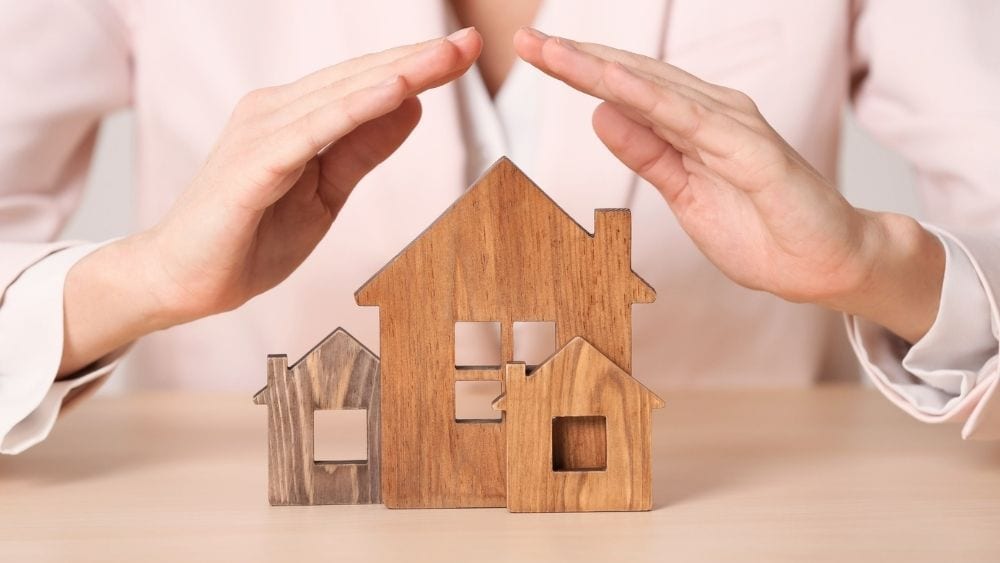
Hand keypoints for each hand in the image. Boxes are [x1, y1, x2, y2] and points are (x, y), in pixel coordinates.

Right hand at [59, 29, 482, 375]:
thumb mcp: (327, 193)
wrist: (186, 281)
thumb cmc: (252, 236)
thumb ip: (364, 150)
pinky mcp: (254, 165)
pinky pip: (314, 132)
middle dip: (419, 59)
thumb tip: (412, 107)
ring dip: (399, 73)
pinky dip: (356, 109)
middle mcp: (276, 111)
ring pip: (342, 95)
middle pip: (359, 78)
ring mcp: (262, 133)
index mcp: (294, 116)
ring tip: (447, 55)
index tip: (466, 50)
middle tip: (473, 40)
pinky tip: (396, 92)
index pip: (364, 83)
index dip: (416, 66)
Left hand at [514, 28, 943, 342]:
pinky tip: (610, 84)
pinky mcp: (750, 150)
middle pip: (633, 79)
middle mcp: (711, 113)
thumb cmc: (762, 230)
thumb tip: (600, 116)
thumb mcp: (684, 194)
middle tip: (526, 41)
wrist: (827, 263)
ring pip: (653, 89)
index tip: (533, 57)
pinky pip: (688, 120)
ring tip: (555, 51)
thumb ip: (647, 154)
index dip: (578, 72)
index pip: (626, 92)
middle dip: (577, 59)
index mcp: (692, 125)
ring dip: (601, 68)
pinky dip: (648, 99)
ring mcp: (731, 127)